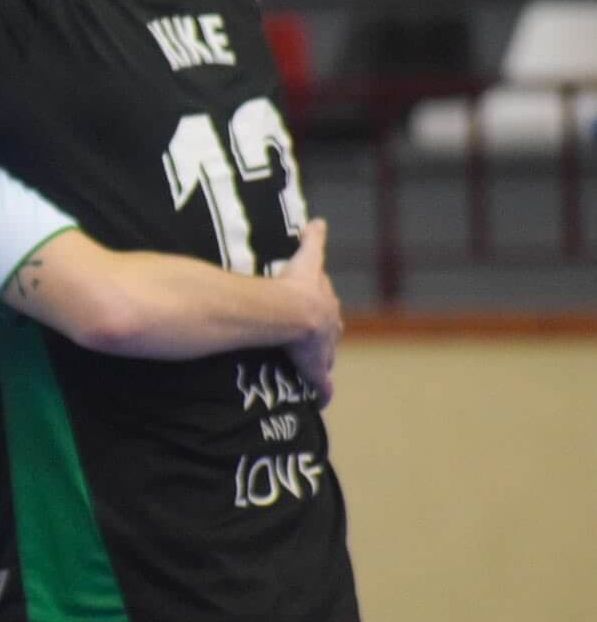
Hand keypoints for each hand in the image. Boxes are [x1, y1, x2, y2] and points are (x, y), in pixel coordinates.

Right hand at [277, 219, 341, 405]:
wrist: (291, 311)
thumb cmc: (293, 285)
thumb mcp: (306, 259)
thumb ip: (314, 239)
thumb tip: (319, 220)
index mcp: (324, 302)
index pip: (326, 304)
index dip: (320, 307)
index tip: (315, 310)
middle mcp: (329, 326)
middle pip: (330, 330)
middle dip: (324, 334)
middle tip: (311, 337)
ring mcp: (323, 349)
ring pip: (326, 356)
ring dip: (321, 361)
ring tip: (310, 367)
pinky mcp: (315, 369)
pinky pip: (321, 385)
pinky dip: (322, 393)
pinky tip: (321, 402)